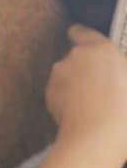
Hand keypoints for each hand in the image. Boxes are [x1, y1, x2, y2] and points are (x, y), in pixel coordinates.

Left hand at [45, 25, 126, 159]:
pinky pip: (60, 91)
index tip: (86, 43)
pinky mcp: (48, 94)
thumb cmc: (126, 108)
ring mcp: (58, 75)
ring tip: (93, 103)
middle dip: (86, 67)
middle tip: (103, 86)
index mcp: (100, 48)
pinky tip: (81, 112)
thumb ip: (121, 72)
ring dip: (75, 82)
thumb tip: (116, 74)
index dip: (82, 36)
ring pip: (67, 74)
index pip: (82, 32)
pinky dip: (67, 97)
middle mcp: (74, 56)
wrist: (98, 135)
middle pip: (76, 57)